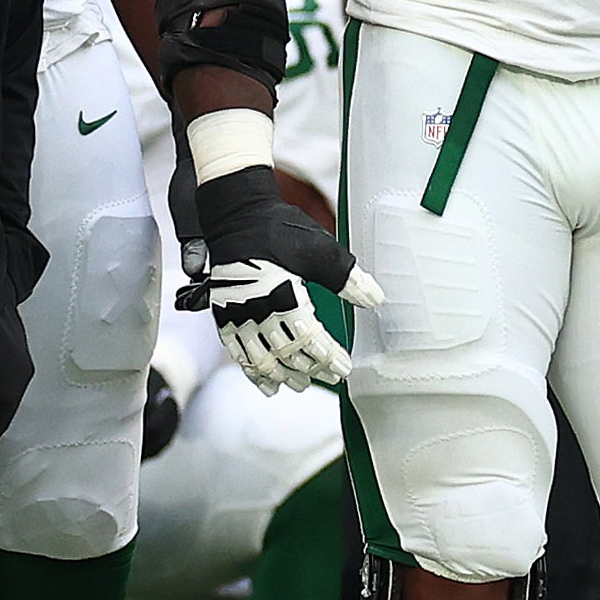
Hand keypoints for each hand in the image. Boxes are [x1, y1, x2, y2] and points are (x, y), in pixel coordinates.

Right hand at [178, 162, 381, 393]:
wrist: (235, 214)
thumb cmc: (280, 229)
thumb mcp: (322, 250)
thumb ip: (348, 278)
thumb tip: (376, 299)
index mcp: (282, 295)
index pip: (310, 339)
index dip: (328, 357)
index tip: (345, 368)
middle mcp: (255, 309)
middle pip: (285, 353)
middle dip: (309, 368)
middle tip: (329, 377)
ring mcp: (235, 314)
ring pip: (259, 358)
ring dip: (281, 374)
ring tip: (300, 385)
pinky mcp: (223, 313)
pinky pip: (236, 351)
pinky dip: (251, 370)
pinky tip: (265, 382)